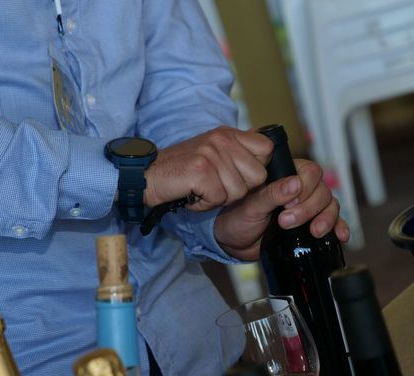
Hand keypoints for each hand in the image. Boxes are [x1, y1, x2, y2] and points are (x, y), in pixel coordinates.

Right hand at [143, 127, 272, 210]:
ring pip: (239, 192)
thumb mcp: (213, 154)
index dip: (257, 169)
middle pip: (257, 176)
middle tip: (215, 186)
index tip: (237, 175)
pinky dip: (204, 205)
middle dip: (239, 190)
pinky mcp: (201, 171)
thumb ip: (238, 154)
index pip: (267, 149)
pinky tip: (192, 195)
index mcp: (229, 134)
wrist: (146, 176)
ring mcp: (211, 154)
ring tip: (201, 189)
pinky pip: (219, 199)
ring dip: (219, 199)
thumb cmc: (182, 171)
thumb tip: (265, 164)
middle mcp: (222, 139)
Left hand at [215, 159, 349, 260]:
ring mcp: (309, 206)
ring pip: (330, 204)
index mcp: (285, 174)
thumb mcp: (251, 206)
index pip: (310, 171)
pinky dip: (339, 227)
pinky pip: (334, 222)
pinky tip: (340, 236)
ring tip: (313, 232)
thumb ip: (272, 194)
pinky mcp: (312, 223)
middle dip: (309, 208)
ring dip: (326, 218)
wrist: (235, 243)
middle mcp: (301, 188)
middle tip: (286, 222)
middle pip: (322, 190)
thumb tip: (295, 183)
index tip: (287, 204)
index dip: (304, 188)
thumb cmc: (238, 218)